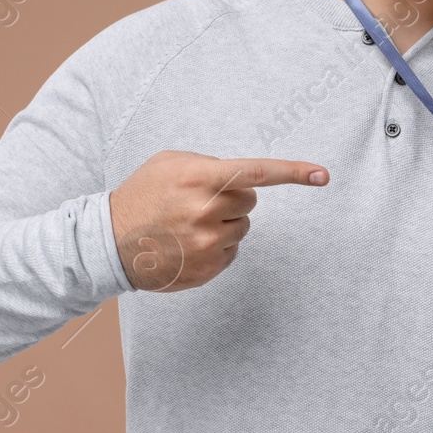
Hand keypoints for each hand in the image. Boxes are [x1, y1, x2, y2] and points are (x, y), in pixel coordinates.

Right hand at [109, 150, 328, 292]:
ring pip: (242, 227)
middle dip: (232, 199)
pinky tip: (187, 244)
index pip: (257, 173)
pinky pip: (232, 252)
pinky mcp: (208, 269)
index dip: (294, 172)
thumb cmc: (142, 195)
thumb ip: (210, 164)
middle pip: (250, 201)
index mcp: (199, 179)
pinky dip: (217, 247)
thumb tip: (242, 179)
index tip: (323, 175)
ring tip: (187, 224)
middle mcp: (206, 212)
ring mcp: (208, 244)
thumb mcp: (171, 163)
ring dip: (223, 224)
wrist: (109, 241)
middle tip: (200, 202)